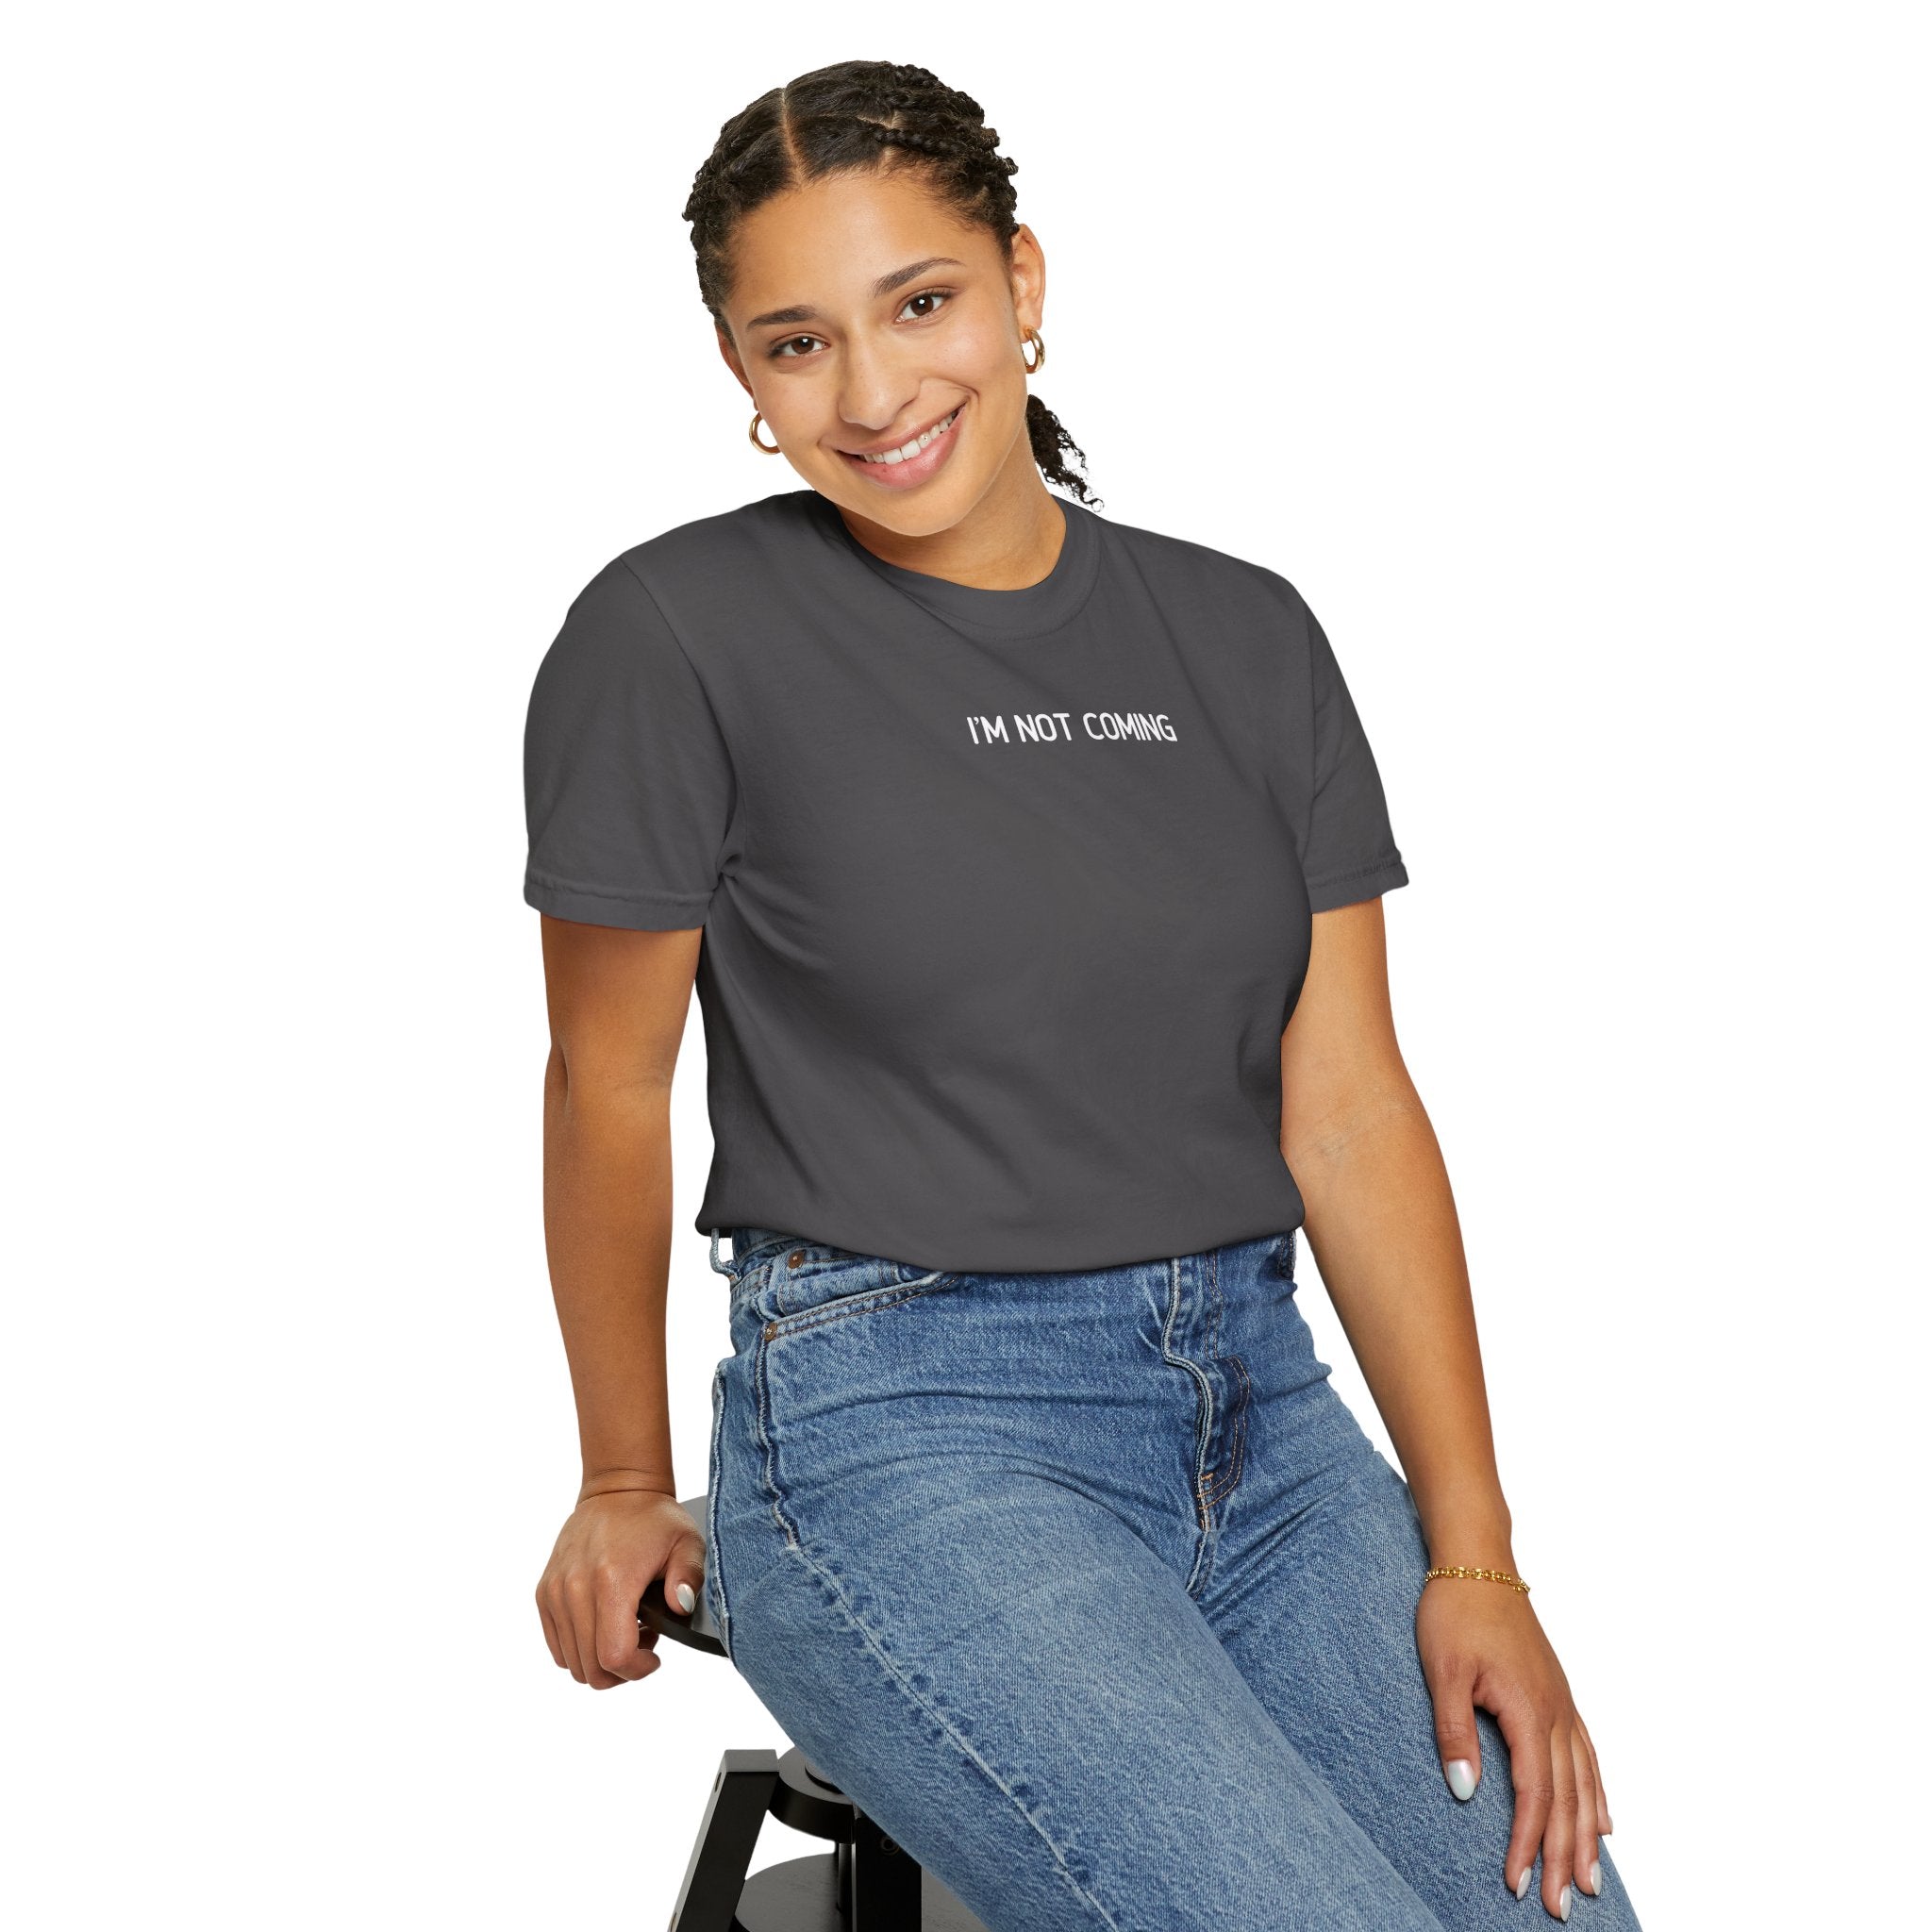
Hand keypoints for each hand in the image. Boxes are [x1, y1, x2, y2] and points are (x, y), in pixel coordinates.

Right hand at [535, 1484, 705, 1688]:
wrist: (618, 1490)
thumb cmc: (654, 1519)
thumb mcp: (687, 1543)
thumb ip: (689, 1578)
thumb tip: (681, 1606)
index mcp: (612, 1579)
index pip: (614, 1656)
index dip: (637, 1670)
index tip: (654, 1657)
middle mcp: (576, 1587)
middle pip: (591, 1667)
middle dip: (622, 1672)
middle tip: (643, 1645)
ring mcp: (556, 1591)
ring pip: (571, 1662)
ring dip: (600, 1660)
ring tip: (625, 1632)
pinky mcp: (545, 1592)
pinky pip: (557, 1646)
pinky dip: (580, 1649)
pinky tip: (604, 1626)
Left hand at [1416, 1574, 1612, 1919]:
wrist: (1478, 1562)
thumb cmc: (1455, 1612)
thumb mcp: (1443, 1671)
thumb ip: (1454, 1732)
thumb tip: (1463, 1793)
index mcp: (1529, 1710)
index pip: (1533, 1794)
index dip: (1526, 1843)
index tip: (1516, 1883)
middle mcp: (1556, 1713)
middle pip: (1567, 1799)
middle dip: (1564, 1857)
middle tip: (1562, 1907)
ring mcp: (1562, 1703)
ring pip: (1585, 1783)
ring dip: (1587, 1836)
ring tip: (1590, 1882)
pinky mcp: (1559, 1694)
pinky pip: (1588, 1755)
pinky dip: (1598, 1793)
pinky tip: (1604, 1820)